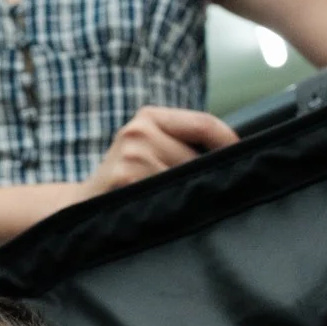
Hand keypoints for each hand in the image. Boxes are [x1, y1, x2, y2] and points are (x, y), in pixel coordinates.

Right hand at [84, 106, 237, 197]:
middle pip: (198, 157)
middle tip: (195, 193)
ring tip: (166, 201)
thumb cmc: (125, 180)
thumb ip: (181, 143)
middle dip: (202, 177)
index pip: (205, 123)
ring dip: (185, 194)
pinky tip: (158, 208)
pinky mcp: (126, 181)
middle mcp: (139, 131)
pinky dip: (172, 206)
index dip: (229, 143)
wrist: (81, 208)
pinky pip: (169, 195)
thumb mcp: (147, 148)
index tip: (245, 158)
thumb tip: (235, 153)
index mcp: (148, 116)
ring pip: (186, 178)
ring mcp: (132, 156)